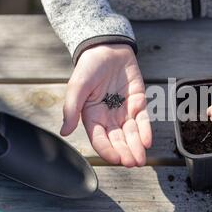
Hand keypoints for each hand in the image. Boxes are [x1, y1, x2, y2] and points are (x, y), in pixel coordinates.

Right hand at [60, 44, 151, 166]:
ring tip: (141, 159)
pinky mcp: (138, 102)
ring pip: (131, 133)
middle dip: (125, 152)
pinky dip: (146, 131)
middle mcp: (109, 118)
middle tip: (132, 163)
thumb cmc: (89, 67)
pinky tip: (147, 141)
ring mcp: (124, 111)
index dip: (107, 150)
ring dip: (136, 147)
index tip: (116, 159)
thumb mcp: (77, 86)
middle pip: (118, 140)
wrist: (108, 48)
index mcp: (92, 117)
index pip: (100, 139)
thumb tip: (64, 131)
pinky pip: (143, 120)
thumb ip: (71, 109)